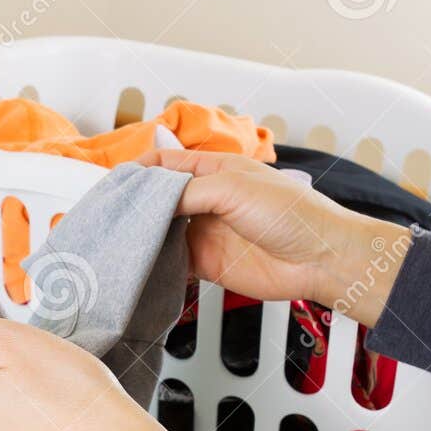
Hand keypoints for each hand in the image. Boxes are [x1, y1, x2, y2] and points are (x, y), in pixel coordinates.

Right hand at [138, 149, 412, 325]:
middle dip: (135, 207)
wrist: (320, 259)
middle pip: (158, 199)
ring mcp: (206, 232)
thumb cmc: (293, 214)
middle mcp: (206, 199)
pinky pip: (173, 263)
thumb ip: (188, 191)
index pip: (164, 164)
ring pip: (161, 232)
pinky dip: (157, 265)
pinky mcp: (207, 263)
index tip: (115, 186)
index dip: (138, 172)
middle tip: (110, 217)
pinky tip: (144, 266)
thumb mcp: (233, 188)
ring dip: (143, 238)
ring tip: (120, 243)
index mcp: (214, 170)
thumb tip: (153, 201)